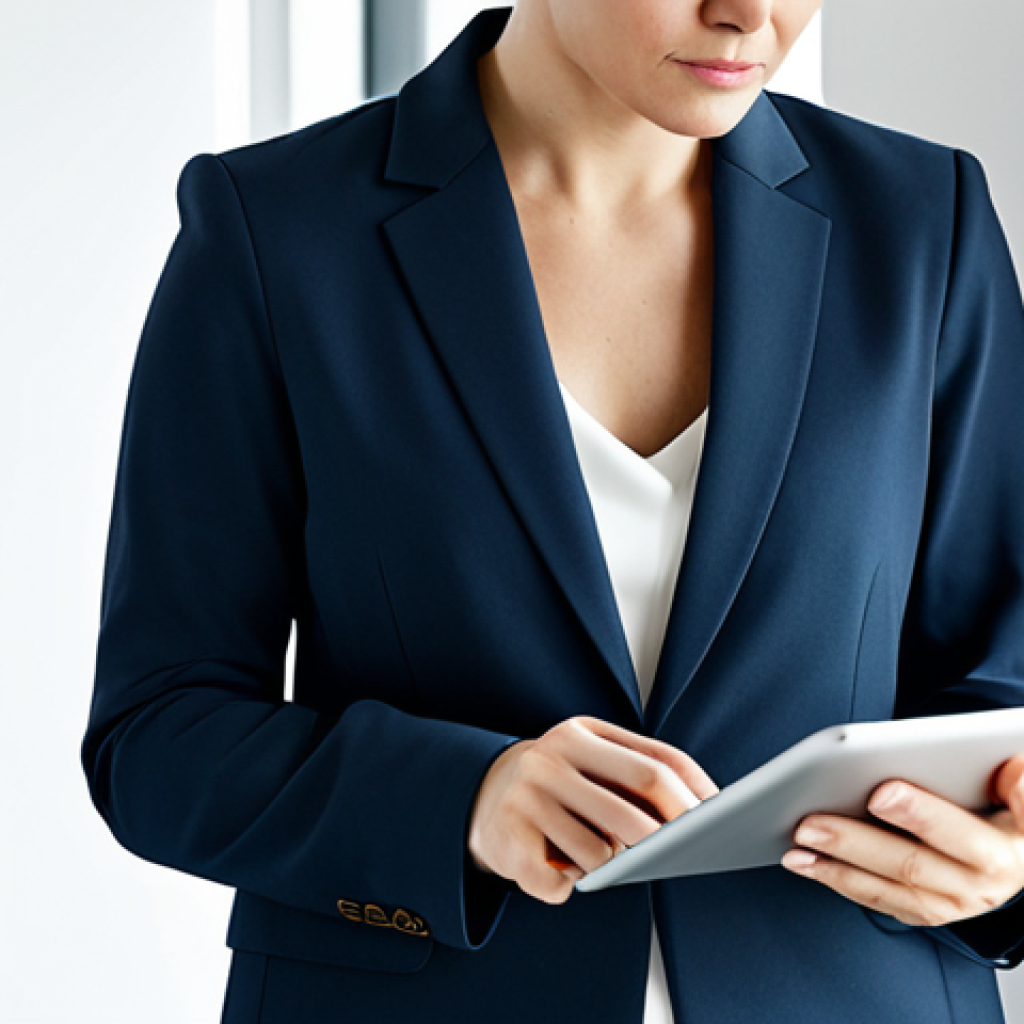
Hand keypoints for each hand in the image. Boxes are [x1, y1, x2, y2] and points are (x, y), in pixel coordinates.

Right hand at [467, 716, 718, 904]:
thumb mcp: (592, 759)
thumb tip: (703, 811)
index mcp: (579, 733)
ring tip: (597, 856)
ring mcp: (524, 800)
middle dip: (670, 836)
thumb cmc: (560, 784)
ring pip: (599, 854)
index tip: (721, 819)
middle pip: (632, 806)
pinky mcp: (507, 843)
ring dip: (611, 867)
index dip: (694, 793)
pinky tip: (557, 868)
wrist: (480, 797)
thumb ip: (637, 773)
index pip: (655, 762)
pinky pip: (560, 883)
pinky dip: (568, 886)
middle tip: (691, 853)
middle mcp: (548, 759)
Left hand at [780, 753, 1023, 927]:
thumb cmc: (1006, 805)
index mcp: (1007, 849)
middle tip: (811, 821)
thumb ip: (1019, 782)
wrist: (1015, 847)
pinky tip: (808, 862)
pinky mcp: (927, 911)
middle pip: (911, 864)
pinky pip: (880, 899)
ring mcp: (954, 905)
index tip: (879, 792)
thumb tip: (1014, 770)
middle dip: (855, 841)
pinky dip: (840, 880)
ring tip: (798, 841)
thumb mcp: (1019, 787)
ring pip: (888, 888)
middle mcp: (983, 886)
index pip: (961, 834)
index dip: (922, 814)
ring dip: (837, 866)